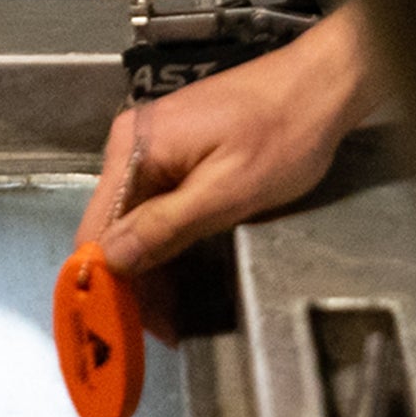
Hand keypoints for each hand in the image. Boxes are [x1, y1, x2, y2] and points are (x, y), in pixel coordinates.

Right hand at [74, 11, 372, 323]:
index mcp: (136, 146)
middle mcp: (133, 142)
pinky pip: (155, 204)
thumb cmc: (281, 134)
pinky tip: (180, 271)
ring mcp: (154, 144)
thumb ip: (166, 225)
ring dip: (149, 266)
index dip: (105, 281)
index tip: (123, 327)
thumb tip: (111, 259)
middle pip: (114, 226)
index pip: (98, 227)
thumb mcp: (228, 191)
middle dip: (132, 281)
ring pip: (135, 219)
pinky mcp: (176, 151)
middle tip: (163, 330)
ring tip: (175, 314)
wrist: (317, 86)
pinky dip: (163, 241)